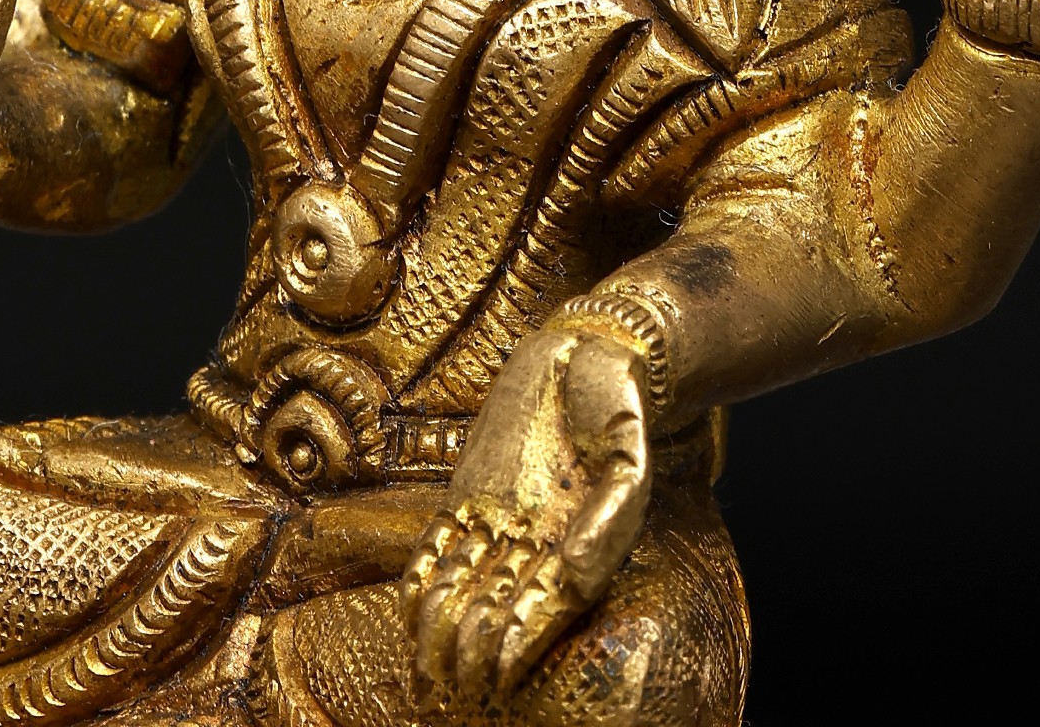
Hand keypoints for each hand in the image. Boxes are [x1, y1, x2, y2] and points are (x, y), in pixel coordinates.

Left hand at [400, 328, 650, 703]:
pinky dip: (422, 580)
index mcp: (575, 548)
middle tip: (445, 687)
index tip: (494, 681)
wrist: (584, 353)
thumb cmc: (616, 406)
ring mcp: (496, 519)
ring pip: (460, 588)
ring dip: (439, 632)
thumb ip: (609, 517)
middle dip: (468, 653)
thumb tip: (575, 573)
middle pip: (492, 612)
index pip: (540, 615)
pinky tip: (411, 615)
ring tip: (423, 672)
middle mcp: (533, 544)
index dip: (514, 651)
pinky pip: (437, 544)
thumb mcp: (628, 457)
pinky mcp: (467, 491)